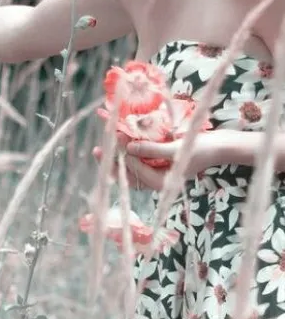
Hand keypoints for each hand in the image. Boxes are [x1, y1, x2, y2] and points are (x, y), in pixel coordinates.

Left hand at [93, 131, 229, 191]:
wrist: (221, 147)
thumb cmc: (202, 149)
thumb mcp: (177, 149)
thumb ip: (153, 150)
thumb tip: (129, 148)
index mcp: (160, 183)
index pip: (134, 170)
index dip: (123, 153)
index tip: (115, 136)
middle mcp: (156, 181)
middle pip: (127, 174)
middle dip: (112, 161)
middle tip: (96, 150)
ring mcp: (157, 173)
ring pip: (130, 168)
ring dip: (117, 157)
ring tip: (102, 148)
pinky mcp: (159, 164)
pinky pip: (138, 161)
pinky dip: (129, 153)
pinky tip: (120, 144)